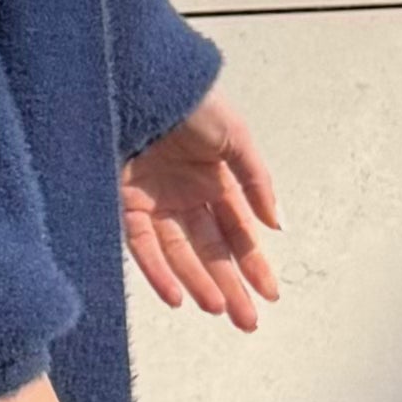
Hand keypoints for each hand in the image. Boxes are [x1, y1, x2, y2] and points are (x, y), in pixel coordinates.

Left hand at [122, 92, 280, 329]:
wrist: (139, 80)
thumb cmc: (189, 100)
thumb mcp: (235, 136)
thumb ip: (257, 182)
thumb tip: (278, 225)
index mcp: (215, 180)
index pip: (238, 232)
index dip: (255, 263)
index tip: (271, 294)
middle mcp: (185, 196)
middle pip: (211, 250)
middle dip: (231, 286)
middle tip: (248, 322)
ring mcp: (155, 201)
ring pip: (179, 254)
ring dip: (199, 283)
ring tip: (219, 309)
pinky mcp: (124, 203)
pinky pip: (143, 246)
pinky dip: (159, 272)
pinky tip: (178, 296)